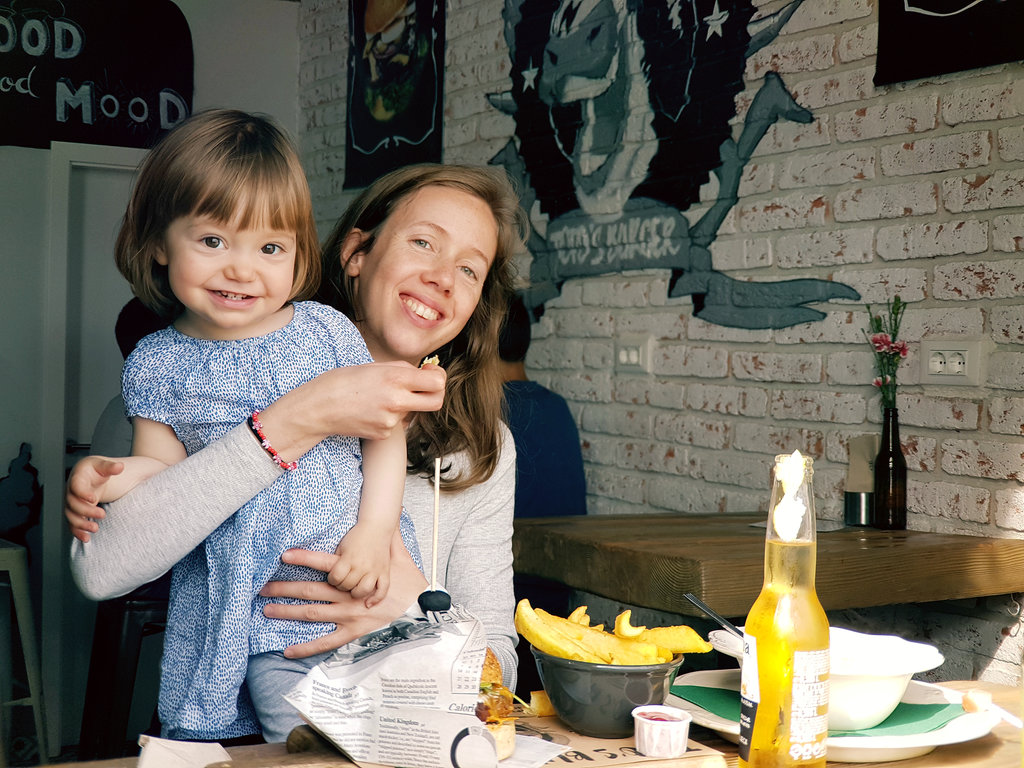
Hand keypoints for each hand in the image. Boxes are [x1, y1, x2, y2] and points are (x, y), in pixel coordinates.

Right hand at [65, 456, 123, 542]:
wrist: (92, 476)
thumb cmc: (97, 469)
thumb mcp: (104, 465)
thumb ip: (111, 467)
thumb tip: (120, 467)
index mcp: (78, 477)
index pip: (76, 486)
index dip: (83, 493)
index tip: (94, 499)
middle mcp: (71, 490)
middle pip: (73, 503)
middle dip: (86, 511)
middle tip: (102, 514)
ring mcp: (72, 502)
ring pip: (71, 515)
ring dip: (81, 524)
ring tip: (95, 529)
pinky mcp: (76, 512)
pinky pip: (72, 523)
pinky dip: (77, 532)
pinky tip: (86, 538)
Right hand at [255, 362, 446, 458]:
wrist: (318, 407)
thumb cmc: (344, 382)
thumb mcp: (376, 366)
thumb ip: (404, 371)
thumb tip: (428, 375)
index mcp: (396, 379)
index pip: (437, 382)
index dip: (438, 378)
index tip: (431, 375)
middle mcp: (397, 401)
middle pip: (436, 402)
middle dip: (435, 395)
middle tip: (424, 389)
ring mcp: (391, 421)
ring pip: (412, 412)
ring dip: (404, 405)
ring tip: (379, 397)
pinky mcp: (383, 434)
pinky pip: (396, 424)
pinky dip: (389, 417)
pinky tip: (370, 410)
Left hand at [260, 534, 427, 657]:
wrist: (422, 611)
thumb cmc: (411, 583)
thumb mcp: (400, 556)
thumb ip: (389, 537)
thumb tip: (388, 518)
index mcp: (356, 576)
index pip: (325, 565)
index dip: (304, 559)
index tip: (284, 555)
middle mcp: (347, 597)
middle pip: (310, 591)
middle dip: (284, 588)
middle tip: (261, 587)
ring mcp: (348, 616)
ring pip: (312, 614)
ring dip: (288, 611)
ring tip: (267, 609)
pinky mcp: (353, 633)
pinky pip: (326, 642)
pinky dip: (306, 647)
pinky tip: (287, 649)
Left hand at [327, 522, 391, 607]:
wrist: (377, 526)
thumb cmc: (357, 535)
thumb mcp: (341, 546)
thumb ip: (335, 562)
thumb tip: (322, 573)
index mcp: (349, 558)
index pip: (335, 577)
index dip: (331, 580)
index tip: (332, 578)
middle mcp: (361, 566)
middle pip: (346, 585)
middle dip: (340, 586)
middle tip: (341, 582)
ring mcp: (374, 571)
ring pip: (362, 591)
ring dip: (355, 593)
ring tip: (353, 589)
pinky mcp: (384, 573)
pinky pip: (382, 590)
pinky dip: (375, 598)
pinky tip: (368, 603)